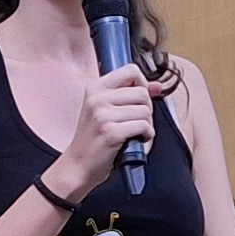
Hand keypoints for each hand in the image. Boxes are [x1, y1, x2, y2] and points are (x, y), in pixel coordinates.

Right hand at [43, 64, 157, 193]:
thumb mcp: (105, 110)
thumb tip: (156, 86)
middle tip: (136, 121)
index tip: (139, 99)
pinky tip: (136, 140)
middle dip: (146, 109)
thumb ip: (130, 95)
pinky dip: (146, 135)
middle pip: (142, 92)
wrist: (78, 165)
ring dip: (147, 124)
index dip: (142, 84)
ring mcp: (103, 115)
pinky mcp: (111, 132)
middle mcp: (97, 98)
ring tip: (134, 132)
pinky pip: (144, 126)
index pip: (131, 70)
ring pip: (145, 110)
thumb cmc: (93, 139)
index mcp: (95, 88)